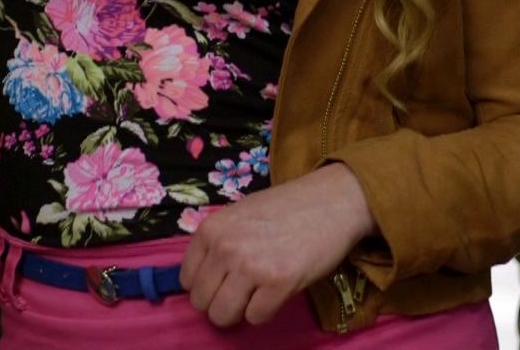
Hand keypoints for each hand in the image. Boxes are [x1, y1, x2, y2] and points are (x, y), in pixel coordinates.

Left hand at [179, 163, 375, 327]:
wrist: (332, 201)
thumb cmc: (286, 207)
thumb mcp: (240, 215)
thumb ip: (218, 243)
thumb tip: (203, 281)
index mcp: (210, 229)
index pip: (187, 280)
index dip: (207, 285)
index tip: (225, 281)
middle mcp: (225, 248)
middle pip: (202, 302)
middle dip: (221, 302)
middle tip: (244, 291)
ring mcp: (251, 266)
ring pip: (223, 315)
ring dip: (240, 311)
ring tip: (257, 295)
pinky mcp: (278, 283)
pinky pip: (255, 318)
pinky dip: (265, 312)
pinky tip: (276, 293)